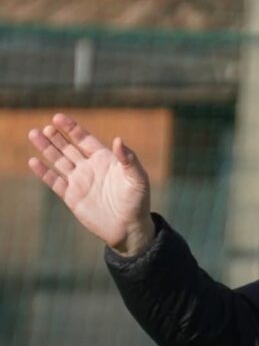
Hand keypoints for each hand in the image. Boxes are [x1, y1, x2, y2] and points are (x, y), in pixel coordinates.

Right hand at [27, 113, 154, 256]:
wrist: (129, 227)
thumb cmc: (137, 200)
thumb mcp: (137, 178)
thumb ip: (129, 159)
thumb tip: (118, 140)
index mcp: (105, 159)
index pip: (84, 139)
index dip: (72, 128)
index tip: (58, 117)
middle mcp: (90, 167)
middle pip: (69, 148)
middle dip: (56, 137)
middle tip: (45, 127)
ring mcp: (79, 181)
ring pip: (59, 161)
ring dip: (47, 148)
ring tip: (34, 134)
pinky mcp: (72, 196)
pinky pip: (55, 181)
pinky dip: (44, 172)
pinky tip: (34, 161)